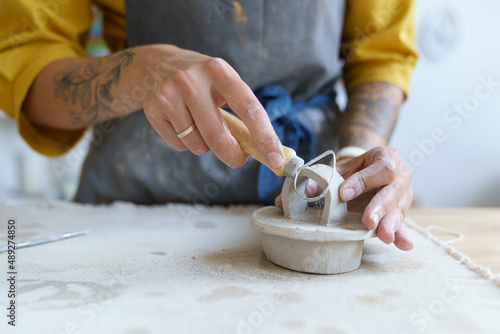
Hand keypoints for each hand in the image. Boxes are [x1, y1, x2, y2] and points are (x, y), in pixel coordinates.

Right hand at [140, 45, 284, 168]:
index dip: (265, 137)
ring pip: (198, 145)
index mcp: (219, 71)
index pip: (249, 108)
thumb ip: (241, 111)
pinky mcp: (152, 108)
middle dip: (233, 156)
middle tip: (238, 160)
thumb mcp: (222, 83)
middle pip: (218, 137)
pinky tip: (181, 123)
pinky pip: (179, 145)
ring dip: (205, 146)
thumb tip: (265, 149)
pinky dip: (186, 143)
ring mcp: (169, 94)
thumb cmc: (201, 81)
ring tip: (200, 125)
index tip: (276, 159)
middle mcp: (192, 80)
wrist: (154, 65)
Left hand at [275, 146, 412, 250]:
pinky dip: (402, 234)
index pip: (381, 168)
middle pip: (393, 191)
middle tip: (367, 222)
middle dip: (379, 207)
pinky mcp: (400, 211)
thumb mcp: (337, 170)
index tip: (344, 193)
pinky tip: (403, 245)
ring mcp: (403, 194)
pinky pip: (403, 223)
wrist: (368, 168)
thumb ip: (315, 181)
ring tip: (383, 236)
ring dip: (390, 224)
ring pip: (399, 209)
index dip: (363, 181)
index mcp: (385, 157)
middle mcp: (400, 175)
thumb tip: (284, 200)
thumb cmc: (353, 170)